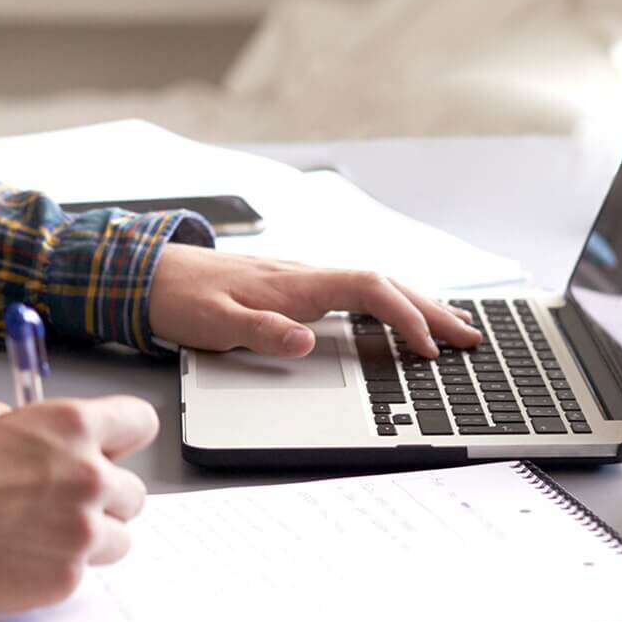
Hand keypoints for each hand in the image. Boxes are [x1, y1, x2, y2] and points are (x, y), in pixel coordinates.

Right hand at [0, 395, 157, 611]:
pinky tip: (18, 557)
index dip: (123, 437)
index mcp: (73, 426)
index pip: (141, 423)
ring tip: (41, 533)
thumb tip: (53, 442)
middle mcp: (87, 476)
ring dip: (90, 536)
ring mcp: (79, 532)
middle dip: (104, 496)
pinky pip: (82, 574)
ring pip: (119, 538)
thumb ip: (40, 431)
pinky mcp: (63, 580)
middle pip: (134, 490)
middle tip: (65, 499)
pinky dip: (57, 569)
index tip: (112, 448)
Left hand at [148, 242, 481, 359]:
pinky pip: (356, 293)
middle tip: (470, 336)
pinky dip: (388, 305)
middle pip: (383, 284)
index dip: (403, 316)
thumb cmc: (183, 297)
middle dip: (429, 308)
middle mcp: (306, 276)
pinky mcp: (294, 289)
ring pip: (373, 287)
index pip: (367, 290)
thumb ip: (260, 331)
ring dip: (414, 305)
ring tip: (450, 327)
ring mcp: (302, 280)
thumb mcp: (215, 322)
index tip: (428, 346)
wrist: (150, 274)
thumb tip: (306, 340)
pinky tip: (394, 318)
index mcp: (295, 283)